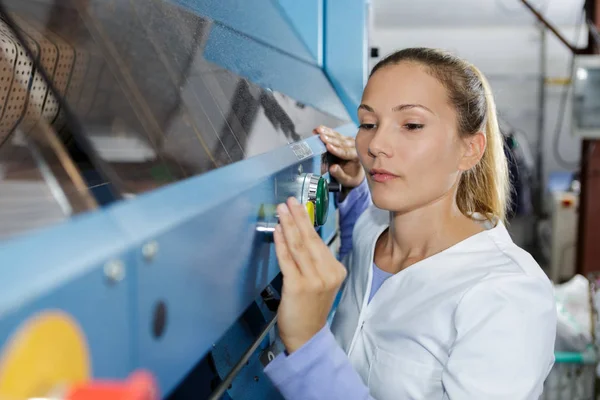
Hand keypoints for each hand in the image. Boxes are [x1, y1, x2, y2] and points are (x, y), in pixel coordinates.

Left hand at [274, 197, 346, 352]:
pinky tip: (277, 231)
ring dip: (288, 225)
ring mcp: (314, 280)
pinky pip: (287, 259)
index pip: (319, 242)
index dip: (307, 222)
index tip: (299, 207)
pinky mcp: (298, 286)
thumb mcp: (321, 283)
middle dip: (298, 217)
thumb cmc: (310, 309)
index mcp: (336, 270)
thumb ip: (316, 262)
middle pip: (310, 239)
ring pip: (299, 246)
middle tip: (289, 201)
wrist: (306, 337)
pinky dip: (281, 243)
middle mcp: (328, 273)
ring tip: (280, 211)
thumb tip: (301, 236)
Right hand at [314, 126, 364, 188]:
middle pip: (341, 142)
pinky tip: (318, 129)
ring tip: (318, 130)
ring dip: (327, 133)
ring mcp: (349, 141)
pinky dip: (326, 131)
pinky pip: (334, 134)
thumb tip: (332, 168)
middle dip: (330, 139)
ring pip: (338, 136)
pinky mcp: (342, 139)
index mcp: (357, 157)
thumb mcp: (347, 180)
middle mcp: (354, 147)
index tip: (328, 147)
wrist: (355, 172)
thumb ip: (340, 175)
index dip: (336, 150)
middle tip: (321, 136)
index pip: (346, 153)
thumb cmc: (351, 176)